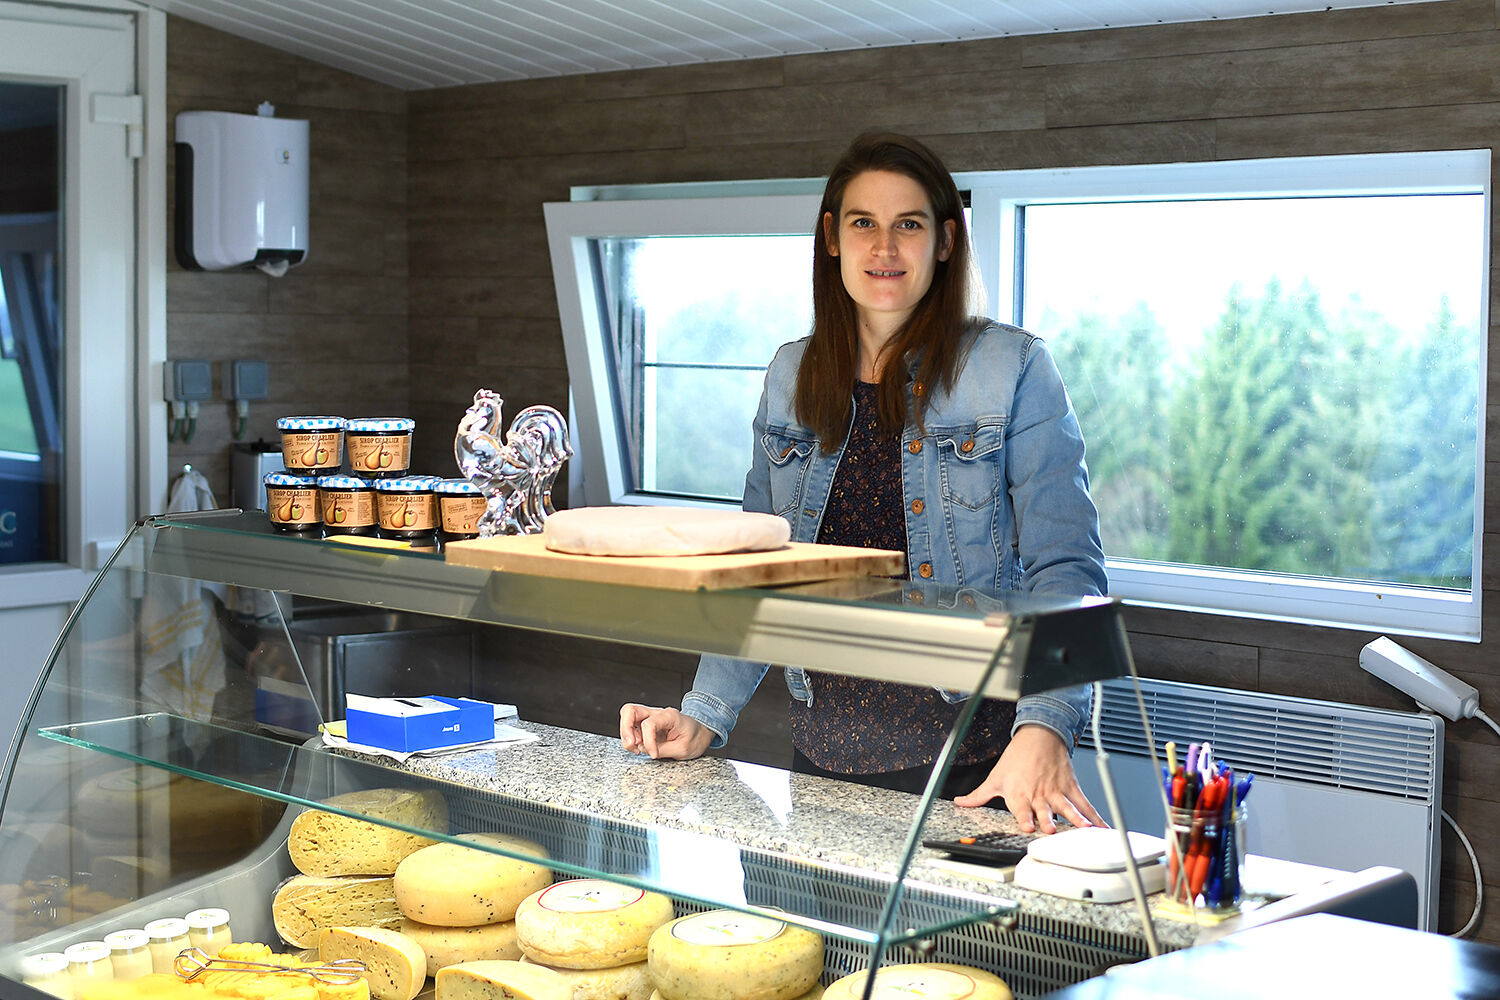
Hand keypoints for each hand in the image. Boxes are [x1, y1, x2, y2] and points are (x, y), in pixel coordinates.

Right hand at [619, 704, 713, 760]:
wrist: (700, 733)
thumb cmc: (694, 738)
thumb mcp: (683, 749)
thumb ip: (662, 749)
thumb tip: (643, 749)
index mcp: (669, 716)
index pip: (649, 724)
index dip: (648, 741)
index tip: (653, 754)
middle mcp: (657, 713)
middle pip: (630, 710)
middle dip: (625, 729)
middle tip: (632, 745)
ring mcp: (650, 717)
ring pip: (627, 717)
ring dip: (627, 734)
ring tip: (636, 748)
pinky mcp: (647, 724)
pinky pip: (632, 726)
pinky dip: (631, 737)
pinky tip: (639, 746)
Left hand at [952, 724, 1106, 833]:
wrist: (1039, 735)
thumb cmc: (1017, 758)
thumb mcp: (995, 777)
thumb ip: (979, 795)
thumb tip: (961, 802)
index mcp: (1019, 794)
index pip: (1021, 809)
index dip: (1024, 818)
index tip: (1027, 827)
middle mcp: (1039, 794)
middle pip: (1045, 811)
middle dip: (1048, 821)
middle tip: (1052, 830)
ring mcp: (1057, 791)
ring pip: (1067, 808)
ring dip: (1076, 819)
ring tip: (1084, 829)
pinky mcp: (1070, 787)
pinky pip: (1084, 804)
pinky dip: (1094, 816)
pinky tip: (1101, 828)